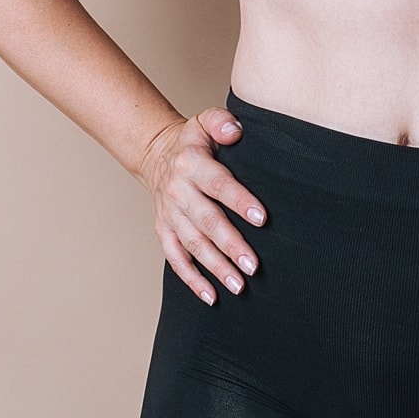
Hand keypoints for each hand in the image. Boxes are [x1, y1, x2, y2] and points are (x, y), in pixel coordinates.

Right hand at [139, 107, 264, 304]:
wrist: (157, 154)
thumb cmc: (193, 141)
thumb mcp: (205, 121)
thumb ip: (221, 122)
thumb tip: (235, 131)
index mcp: (191, 164)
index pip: (218, 185)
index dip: (240, 202)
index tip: (262, 219)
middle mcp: (178, 191)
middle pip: (206, 221)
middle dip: (230, 245)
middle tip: (253, 265)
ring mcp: (169, 214)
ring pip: (193, 245)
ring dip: (215, 267)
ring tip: (239, 286)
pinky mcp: (164, 231)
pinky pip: (176, 259)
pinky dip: (192, 279)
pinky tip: (211, 296)